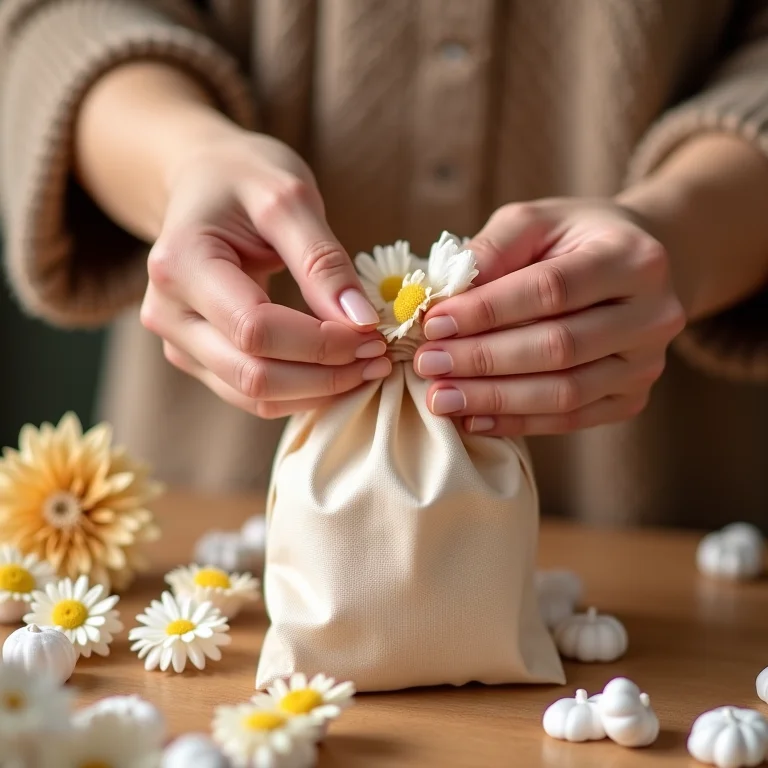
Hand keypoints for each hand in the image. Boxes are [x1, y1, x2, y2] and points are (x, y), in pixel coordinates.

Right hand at [140, 129, 389, 418]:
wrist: (203, 182)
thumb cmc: (244, 178)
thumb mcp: (289, 198)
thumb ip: (323, 260)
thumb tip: (361, 322)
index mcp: (180, 264)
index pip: (255, 328)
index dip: (321, 343)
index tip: (374, 335)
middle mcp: (168, 313)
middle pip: (252, 374)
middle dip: (326, 375)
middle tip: (380, 358)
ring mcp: (179, 342)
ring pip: (253, 395)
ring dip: (318, 391)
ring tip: (368, 367)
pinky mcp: (198, 358)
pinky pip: (253, 394)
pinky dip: (301, 392)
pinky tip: (339, 371)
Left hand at [414, 199, 685, 434]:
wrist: (633, 270)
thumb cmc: (574, 240)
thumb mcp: (536, 222)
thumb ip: (492, 249)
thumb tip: (443, 295)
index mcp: (632, 258)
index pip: (552, 290)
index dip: (488, 310)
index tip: (434, 323)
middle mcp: (653, 314)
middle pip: (559, 346)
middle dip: (484, 359)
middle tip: (427, 363)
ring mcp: (646, 364)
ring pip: (566, 392)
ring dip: (495, 398)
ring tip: (440, 397)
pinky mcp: (631, 399)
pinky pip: (571, 419)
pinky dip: (518, 423)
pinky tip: (472, 419)